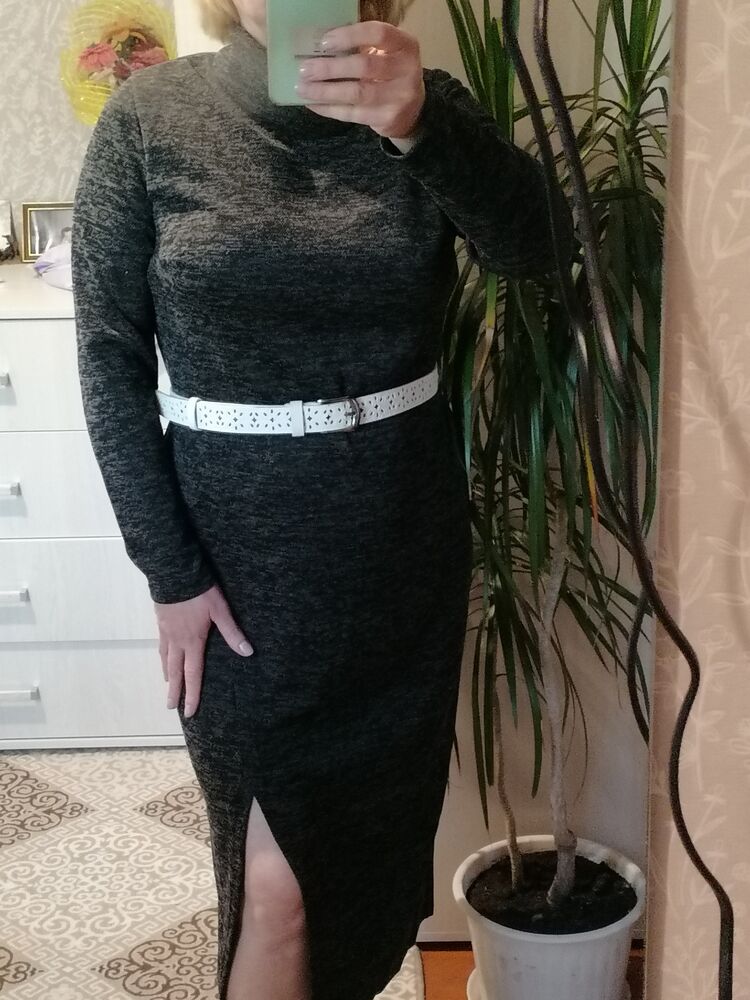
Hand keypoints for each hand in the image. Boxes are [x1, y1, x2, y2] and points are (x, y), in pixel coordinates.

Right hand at [155, 583, 253, 717]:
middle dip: (174, 691)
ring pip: (165, 658)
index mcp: (193, 641)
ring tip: (167, 684)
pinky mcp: (160, 621)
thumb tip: (247, 652)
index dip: (192, 694)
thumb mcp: (220, 610)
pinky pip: (161, 645)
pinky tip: (163, 655)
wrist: (174, 573)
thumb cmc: (199, 592)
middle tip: (170, 707)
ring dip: (167, 674)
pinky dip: (162, 656)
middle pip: (175, 671)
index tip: (189, 711)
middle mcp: (177, 641)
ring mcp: (166, 631)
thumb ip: (232, 632)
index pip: (193, 674)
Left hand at [295, 20, 425, 139]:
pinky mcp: (387, 119)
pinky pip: (352, 114)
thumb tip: (319, 48)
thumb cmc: (391, 74)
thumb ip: (362, 48)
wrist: (413, 111)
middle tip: (305, 68)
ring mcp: (399, 98)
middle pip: (364, 66)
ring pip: (357, 93)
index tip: (324, 42)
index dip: (349, 36)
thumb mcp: (386, 54)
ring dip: (325, 91)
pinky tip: (313, 103)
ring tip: (303, 88)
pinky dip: (329, 109)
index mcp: (406, 46)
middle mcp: (407, 71)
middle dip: (330, 68)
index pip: (378, 34)